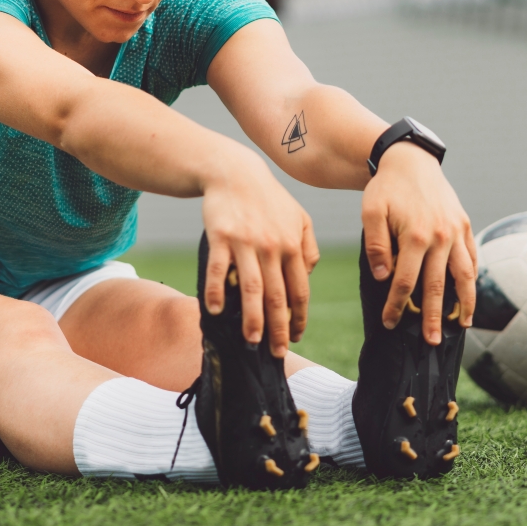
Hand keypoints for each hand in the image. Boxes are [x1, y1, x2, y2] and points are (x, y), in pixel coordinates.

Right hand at [199, 145, 319, 356]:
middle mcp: (272, 246)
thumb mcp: (299, 217)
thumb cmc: (268, 198)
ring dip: (252, 317)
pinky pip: (219, 269)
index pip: (299, 289)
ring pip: (252, 288)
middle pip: (277, 295)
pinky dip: (217, 291)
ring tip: (251, 340)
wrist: (235, 172)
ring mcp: (246, 242)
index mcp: (293, 245)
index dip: (298, 317)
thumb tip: (310, 275)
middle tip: (276, 353)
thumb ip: (308, 246)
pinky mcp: (221, 237)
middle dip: (278, 328)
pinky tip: (216, 310)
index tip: (295, 337)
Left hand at [360, 141, 476, 344]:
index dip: (397, 306)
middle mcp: (440, 237)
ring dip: (464, 303)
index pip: (405, 282)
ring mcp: (456, 231)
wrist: (410, 160)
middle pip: (437, 286)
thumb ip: (377, 246)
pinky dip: (473, 278)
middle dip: (433, 317)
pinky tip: (469, 294)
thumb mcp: (370, 212)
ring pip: (464, 275)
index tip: (390, 324)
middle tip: (431, 342)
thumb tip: (385, 278)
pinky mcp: (465, 225)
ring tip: (462, 325)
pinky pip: (472, 257)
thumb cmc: (386, 188)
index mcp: (415, 236)